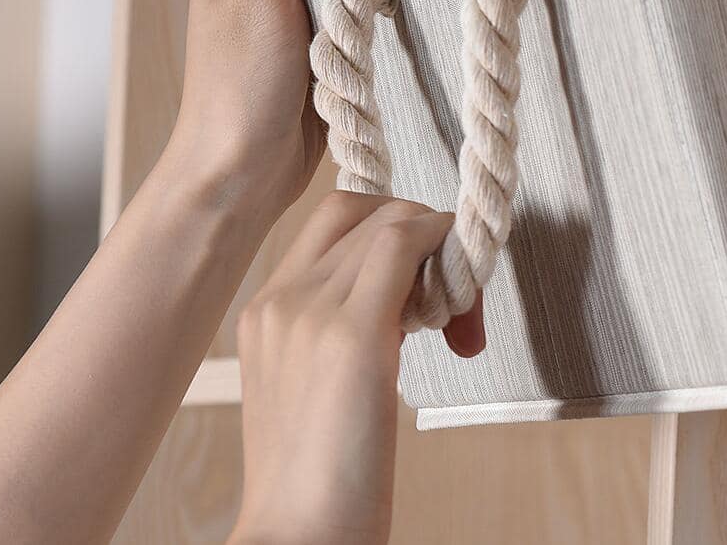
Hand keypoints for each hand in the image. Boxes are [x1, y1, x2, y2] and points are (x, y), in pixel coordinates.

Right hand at [230, 193, 484, 544]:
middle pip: (363, 213)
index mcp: (263, 312)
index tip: (426, 278)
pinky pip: (404, 244)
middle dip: (421, 237)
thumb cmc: (320, 479)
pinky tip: (464, 292)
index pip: (332, 223)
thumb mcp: (319, 385)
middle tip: (453, 300)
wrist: (298, 537)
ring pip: (390, 221)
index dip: (390, 229)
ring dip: (441, 249)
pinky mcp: (351, 333)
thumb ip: (349, 331)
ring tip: (457, 320)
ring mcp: (309, 311)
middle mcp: (278, 300)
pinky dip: (445, 245)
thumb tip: (411, 300)